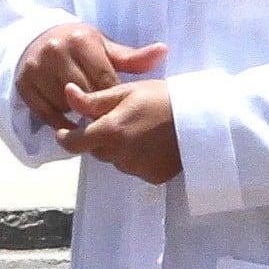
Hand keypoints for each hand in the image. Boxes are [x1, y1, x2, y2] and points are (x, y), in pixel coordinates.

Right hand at [15, 20, 164, 135]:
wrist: (36, 38)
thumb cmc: (78, 46)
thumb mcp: (103, 46)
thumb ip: (132, 57)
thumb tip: (163, 52)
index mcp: (81, 40)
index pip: (105, 78)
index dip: (115, 98)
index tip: (123, 110)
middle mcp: (56, 52)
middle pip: (85, 94)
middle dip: (99, 109)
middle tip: (110, 120)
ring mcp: (37, 68)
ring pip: (66, 106)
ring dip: (79, 115)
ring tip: (89, 116)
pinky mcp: (23, 85)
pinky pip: (46, 114)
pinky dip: (60, 122)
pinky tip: (71, 122)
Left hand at [57, 76, 184, 184]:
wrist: (203, 120)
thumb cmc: (164, 98)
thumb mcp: (128, 91)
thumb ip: (94, 99)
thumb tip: (67, 94)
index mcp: (110, 131)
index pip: (73, 143)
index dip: (65, 137)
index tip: (66, 130)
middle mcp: (119, 155)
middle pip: (96, 150)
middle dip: (100, 137)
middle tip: (120, 120)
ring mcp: (136, 169)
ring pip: (115, 160)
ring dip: (120, 148)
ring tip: (142, 129)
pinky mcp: (152, 177)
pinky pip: (135, 168)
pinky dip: (138, 158)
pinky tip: (154, 143)